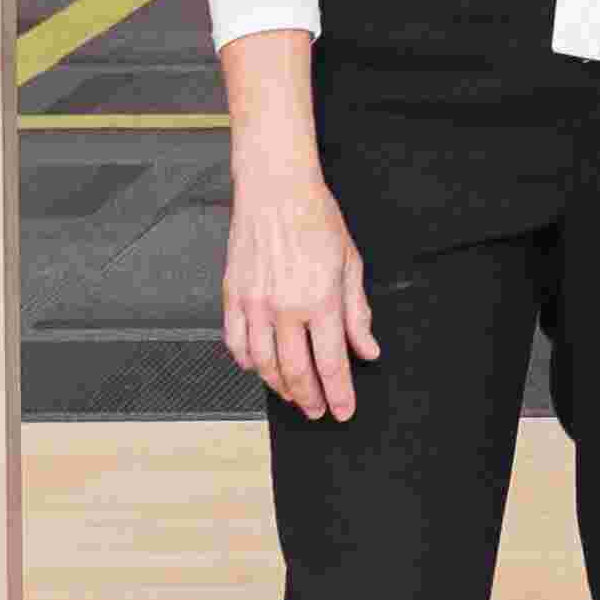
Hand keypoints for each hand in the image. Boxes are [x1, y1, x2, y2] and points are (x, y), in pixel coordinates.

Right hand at [222, 139, 378, 418]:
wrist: (274, 187)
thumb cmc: (314, 216)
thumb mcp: (350, 263)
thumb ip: (358, 313)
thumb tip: (367, 349)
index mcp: (320, 300)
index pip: (332, 364)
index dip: (338, 395)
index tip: (343, 411)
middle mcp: (284, 308)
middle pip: (296, 373)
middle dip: (309, 400)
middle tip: (317, 412)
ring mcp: (254, 304)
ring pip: (263, 365)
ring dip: (279, 387)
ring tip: (293, 394)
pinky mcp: (232, 296)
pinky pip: (236, 343)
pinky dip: (248, 362)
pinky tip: (259, 367)